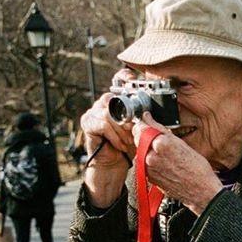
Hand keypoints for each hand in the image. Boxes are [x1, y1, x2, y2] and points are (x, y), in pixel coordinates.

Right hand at [80, 70, 137, 206]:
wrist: (115, 166)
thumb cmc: (129, 148)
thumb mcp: (141, 131)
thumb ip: (144, 119)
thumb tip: (153, 112)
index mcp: (117, 102)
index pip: (118, 82)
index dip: (124, 77)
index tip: (132, 76)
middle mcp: (103, 103)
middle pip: (116, 100)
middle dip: (129, 118)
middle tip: (135, 131)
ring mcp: (93, 112)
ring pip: (110, 113)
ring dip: (122, 130)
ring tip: (128, 141)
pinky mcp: (88, 122)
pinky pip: (103, 123)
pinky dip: (114, 135)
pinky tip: (119, 145)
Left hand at [131, 113, 221, 215]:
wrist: (201, 191)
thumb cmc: (197, 169)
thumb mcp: (182, 143)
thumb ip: (160, 130)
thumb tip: (148, 119)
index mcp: (160, 143)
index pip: (140, 126)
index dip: (143, 124)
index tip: (146, 123)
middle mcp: (151, 156)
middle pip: (138, 138)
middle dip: (145, 136)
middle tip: (158, 140)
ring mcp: (148, 168)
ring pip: (140, 151)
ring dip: (147, 149)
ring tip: (165, 155)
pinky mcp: (148, 177)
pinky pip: (144, 164)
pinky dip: (150, 161)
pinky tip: (164, 164)